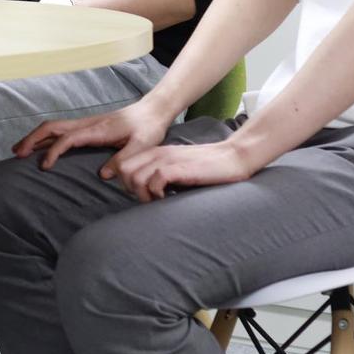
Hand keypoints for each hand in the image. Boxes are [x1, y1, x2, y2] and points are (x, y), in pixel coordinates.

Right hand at [13, 98, 168, 172]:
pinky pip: (60, 130)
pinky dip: (45, 136)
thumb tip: (102, 175)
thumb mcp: (141, 147)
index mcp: (97, 129)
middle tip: (17, 155)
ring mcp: (86, 123)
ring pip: (53, 126)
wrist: (153, 112)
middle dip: (32, 139)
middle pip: (52, 127)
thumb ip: (123, 160)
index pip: (68, 139)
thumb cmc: (148, 129)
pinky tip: (40, 147)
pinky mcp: (87, 126)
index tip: (44, 167)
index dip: (53, 152)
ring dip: (35, 137)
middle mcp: (87, 124)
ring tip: (19, 150)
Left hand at [112, 138, 254, 201]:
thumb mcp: (177, 168)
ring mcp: (168, 159)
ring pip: (135, 176)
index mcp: (155, 152)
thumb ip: (159, 175)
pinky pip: (155, 180)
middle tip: (148, 198)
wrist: (232, 158)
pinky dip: (156, 193)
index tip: (140, 194)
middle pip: (123, 169)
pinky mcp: (180, 167)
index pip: (122, 164)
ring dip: (143, 194)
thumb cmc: (206, 168)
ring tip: (157, 200)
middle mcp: (158, 153)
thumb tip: (144, 193)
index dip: (125, 182)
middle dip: (130, 188)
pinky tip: (167, 198)